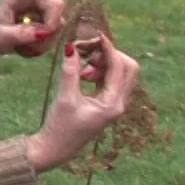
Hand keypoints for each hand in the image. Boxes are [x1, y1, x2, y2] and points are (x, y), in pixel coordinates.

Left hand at [0, 0, 66, 64]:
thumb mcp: (0, 37)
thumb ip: (18, 35)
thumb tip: (41, 33)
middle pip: (57, 5)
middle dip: (50, 27)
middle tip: (34, 41)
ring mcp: (41, 9)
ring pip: (58, 23)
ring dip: (44, 41)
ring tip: (23, 46)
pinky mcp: (47, 20)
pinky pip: (56, 34)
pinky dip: (44, 45)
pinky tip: (29, 47)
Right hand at [26, 31, 139, 172]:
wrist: (56, 149)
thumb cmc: (59, 127)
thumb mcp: (65, 98)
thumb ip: (71, 71)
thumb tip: (71, 47)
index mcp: (113, 104)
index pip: (119, 67)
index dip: (108, 48)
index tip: (95, 36)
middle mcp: (119, 104)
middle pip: (128, 68)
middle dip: (110, 55)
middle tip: (89, 53)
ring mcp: (115, 104)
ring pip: (120, 73)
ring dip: (103, 63)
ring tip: (82, 69)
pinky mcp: (107, 103)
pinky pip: (111, 79)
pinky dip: (100, 71)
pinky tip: (83, 75)